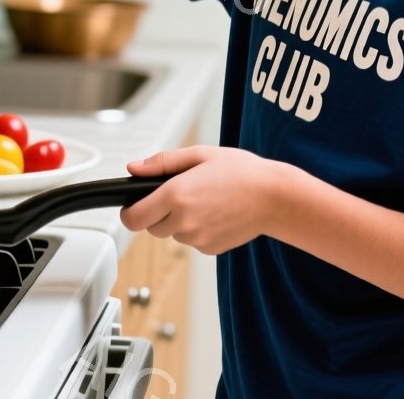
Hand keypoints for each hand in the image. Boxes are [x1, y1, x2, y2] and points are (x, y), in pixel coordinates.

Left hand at [120, 146, 293, 255]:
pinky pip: (192, 241)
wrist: (275, 197)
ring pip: (173, 234)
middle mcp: (183, 221)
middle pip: (151, 226)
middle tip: (180, 194)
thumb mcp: (199, 154)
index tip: (132, 205)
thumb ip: (161, 162)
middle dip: (157, 212)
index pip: (132, 218)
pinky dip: (198, 230)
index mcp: (176, 195)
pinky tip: (216, 213)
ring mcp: (197, 238)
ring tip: (205, 201)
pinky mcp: (210, 249)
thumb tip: (133, 169)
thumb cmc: (241, 171)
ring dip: (179, 221)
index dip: (128, 212)